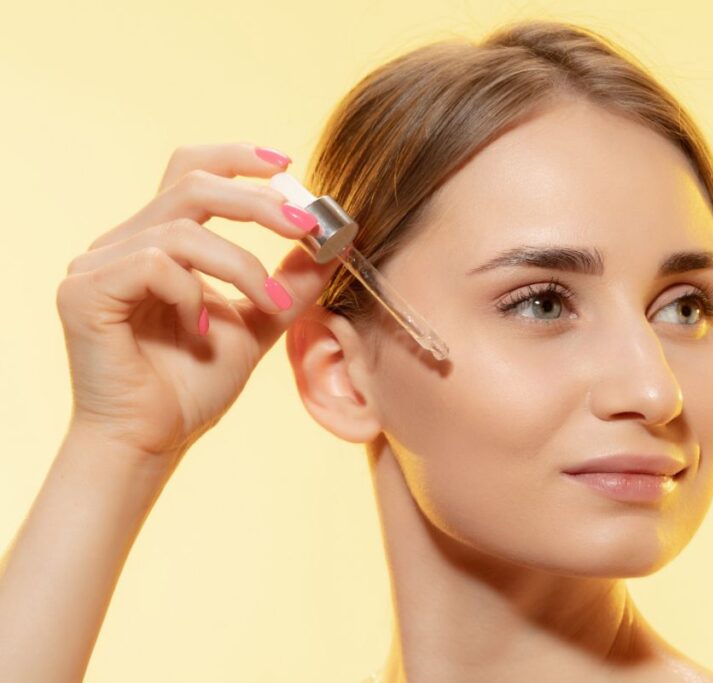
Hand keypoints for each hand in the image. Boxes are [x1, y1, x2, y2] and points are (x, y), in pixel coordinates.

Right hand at [55, 142, 338, 462]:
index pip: (191, 172)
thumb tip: (330, 244)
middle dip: (259, 203)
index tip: (287, 166)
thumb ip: (288, 283)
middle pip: (192, 184)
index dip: (237, 159)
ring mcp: (97, 266)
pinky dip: (192, 292)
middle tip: (306, 227)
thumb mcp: (258, 323)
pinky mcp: (83, 293)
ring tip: (271, 302)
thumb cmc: (193, 387)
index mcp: (158, 242)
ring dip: (242, 265)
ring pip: (183, 230)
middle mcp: (123, 243)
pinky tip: (201, 329)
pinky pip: (152, 264)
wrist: (153, 441)